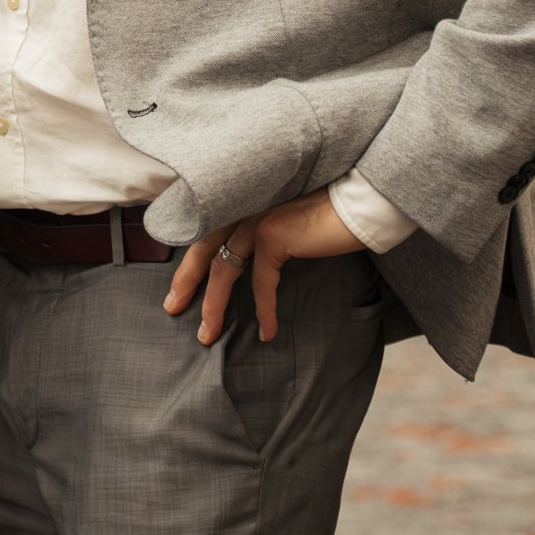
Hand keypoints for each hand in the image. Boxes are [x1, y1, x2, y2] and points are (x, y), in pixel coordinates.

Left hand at [163, 187, 365, 344]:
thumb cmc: (330, 214)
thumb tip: (251, 264)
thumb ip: (265, 234)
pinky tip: (268, 330)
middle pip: (203, 248)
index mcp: (243, 200)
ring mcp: (256, 217)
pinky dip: (264, 309)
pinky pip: (262, 281)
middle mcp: (244, 204)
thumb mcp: (287, 222)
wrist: (361, 199)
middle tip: (173, 309)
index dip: (190, 260)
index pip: (206, 231)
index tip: (180, 286)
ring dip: (215, 306)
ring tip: (209, 335)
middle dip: (186, 282)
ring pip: (225, 269)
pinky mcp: (274, 234)